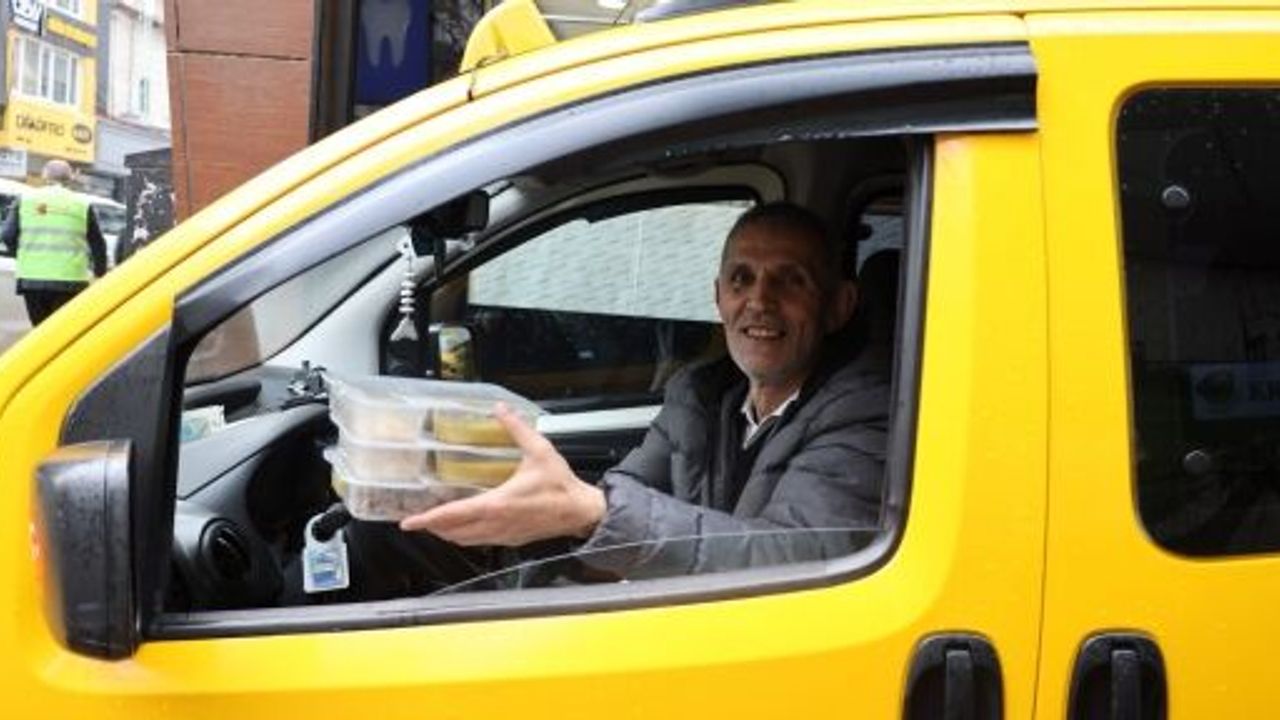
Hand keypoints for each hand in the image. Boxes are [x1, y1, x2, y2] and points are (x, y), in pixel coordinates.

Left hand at [399, 403, 605, 545]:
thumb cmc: (561, 485)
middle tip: (418, 519)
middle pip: (453, 533)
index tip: (408, 523)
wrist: (581, 512)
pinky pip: (481, 542)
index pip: (453, 515)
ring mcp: (503, 535)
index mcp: (497, 504)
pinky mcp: (512, 540)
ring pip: (466, 541)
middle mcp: (495, 524)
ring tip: (436, 523)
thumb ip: (517, 428)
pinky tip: (466, 526)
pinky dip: (466, 536)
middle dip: (433, 527)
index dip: (427, 519)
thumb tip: (500, 409)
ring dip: (448, 533)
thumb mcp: (539, 451)